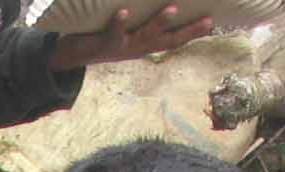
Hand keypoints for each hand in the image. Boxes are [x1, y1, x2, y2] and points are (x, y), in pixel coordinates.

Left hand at [52, 7, 215, 68]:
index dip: (194, 32)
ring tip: (172, 9)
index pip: (175, 39)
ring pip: (144, 36)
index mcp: (145, 44)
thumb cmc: (104, 36)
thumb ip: (142, 20)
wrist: (71, 55)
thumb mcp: (127, 30)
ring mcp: (122, 47)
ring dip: (159, 23)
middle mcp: (137, 48)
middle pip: (167, 40)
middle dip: (188, 31)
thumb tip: (164, 4)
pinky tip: (123, 12)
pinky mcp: (104, 44)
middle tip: (207, 20)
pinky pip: (113, 32)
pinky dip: (118, 22)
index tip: (213, 21)